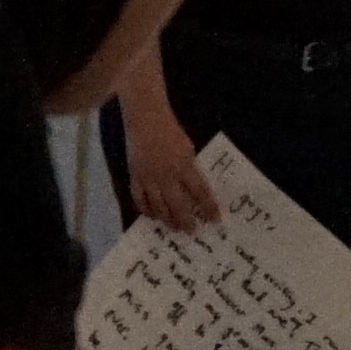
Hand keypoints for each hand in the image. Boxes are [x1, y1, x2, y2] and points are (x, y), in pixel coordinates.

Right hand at [121, 88, 224, 231]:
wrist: (146, 118)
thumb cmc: (170, 131)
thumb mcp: (188, 148)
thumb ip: (191, 169)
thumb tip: (196, 190)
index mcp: (184, 165)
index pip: (200, 192)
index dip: (208, 207)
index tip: (215, 220)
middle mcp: (167, 175)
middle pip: (178, 205)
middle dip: (187, 220)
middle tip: (193, 231)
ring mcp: (149, 177)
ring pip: (159, 207)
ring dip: (168, 220)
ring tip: (175, 227)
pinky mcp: (134, 177)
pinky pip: (140, 199)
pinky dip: (146, 210)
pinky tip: (153, 216)